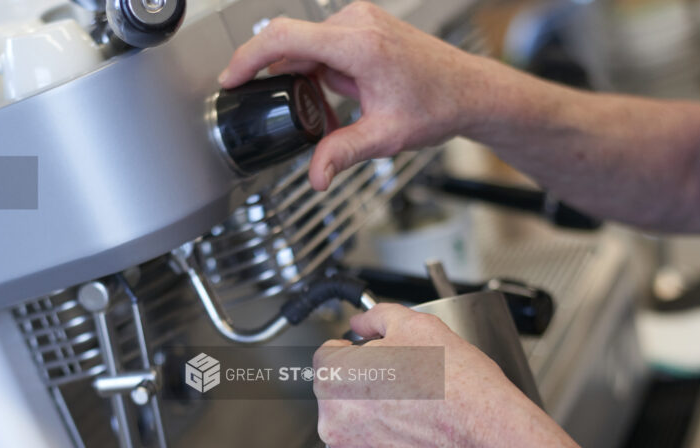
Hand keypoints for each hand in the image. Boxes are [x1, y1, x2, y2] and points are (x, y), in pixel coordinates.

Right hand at [220, 2, 496, 189]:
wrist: (468, 90)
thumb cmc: (438, 104)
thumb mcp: (384, 136)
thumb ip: (342, 153)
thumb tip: (316, 176)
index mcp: (359, 44)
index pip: (284, 38)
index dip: (248, 58)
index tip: (230, 79)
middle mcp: (357, 22)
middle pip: (292, 44)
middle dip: (287, 81)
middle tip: (298, 113)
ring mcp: (360, 19)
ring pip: (308, 47)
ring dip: (311, 79)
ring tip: (344, 106)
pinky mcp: (363, 24)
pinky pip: (324, 45)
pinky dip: (324, 71)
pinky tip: (347, 93)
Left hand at [313, 303, 534, 447]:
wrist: (489, 434)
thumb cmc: (456, 381)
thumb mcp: (417, 324)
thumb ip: (376, 317)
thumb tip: (360, 323)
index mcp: (333, 378)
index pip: (328, 359)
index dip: (356, 355)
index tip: (378, 364)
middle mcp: (332, 423)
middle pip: (339, 400)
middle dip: (364, 393)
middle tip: (404, 391)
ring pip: (355, 436)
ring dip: (374, 428)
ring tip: (412, 419)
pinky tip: (414, 445)